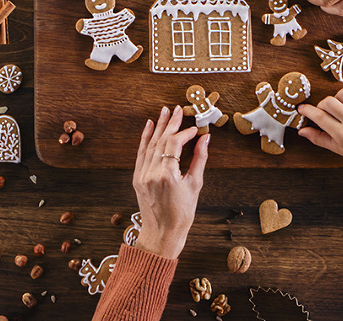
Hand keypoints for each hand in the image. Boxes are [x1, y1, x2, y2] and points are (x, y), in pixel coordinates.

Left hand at [133, 105, 208, 258]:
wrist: (162, 234)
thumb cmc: (182, 214)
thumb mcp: (195, 185)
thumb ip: (200, 159)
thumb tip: (205, 139)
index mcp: (167, 175)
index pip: (174, 143)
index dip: (185, 133)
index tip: (195, 129)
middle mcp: (151, 172)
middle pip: (161, 140)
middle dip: (170, 123)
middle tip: (177, 108)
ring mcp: (142, 175)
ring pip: (150, 144)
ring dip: (157, 126)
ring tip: (164, 111)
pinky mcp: (137, 178)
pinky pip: (141, 153)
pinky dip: (145, 138)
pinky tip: (149, 126)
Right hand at [298, 86, 342, 172]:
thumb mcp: (339, 149)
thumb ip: (319, 139)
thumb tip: (302, 131)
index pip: (319, 117)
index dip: (307, 111)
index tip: (302, 108)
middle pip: (328, 102)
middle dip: (322, 105)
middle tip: (325, 112)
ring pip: (341, 93)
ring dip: (337, 99)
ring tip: (341, 108)